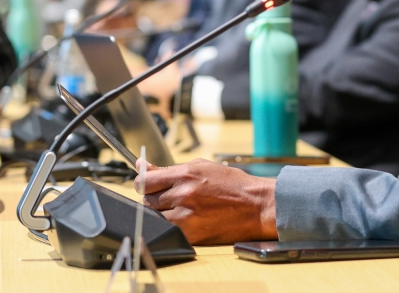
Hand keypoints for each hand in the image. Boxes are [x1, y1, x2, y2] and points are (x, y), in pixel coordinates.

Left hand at [139, 158, 277, 244]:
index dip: (143, 183)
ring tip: (177, 209)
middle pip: (147, 199)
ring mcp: (186, 215)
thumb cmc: (232, 185)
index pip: (145, 181)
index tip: (146, 186)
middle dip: (153, 198)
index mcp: (186, 174)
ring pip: (154, 216)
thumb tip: (142, 165)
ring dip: (160, 213)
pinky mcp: (190, 233)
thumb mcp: (203, 167)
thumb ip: (170, 169)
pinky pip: (167, 229)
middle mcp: (183, 193)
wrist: (256, 206)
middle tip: (168, 198)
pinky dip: (170, 225)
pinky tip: (183, 220)